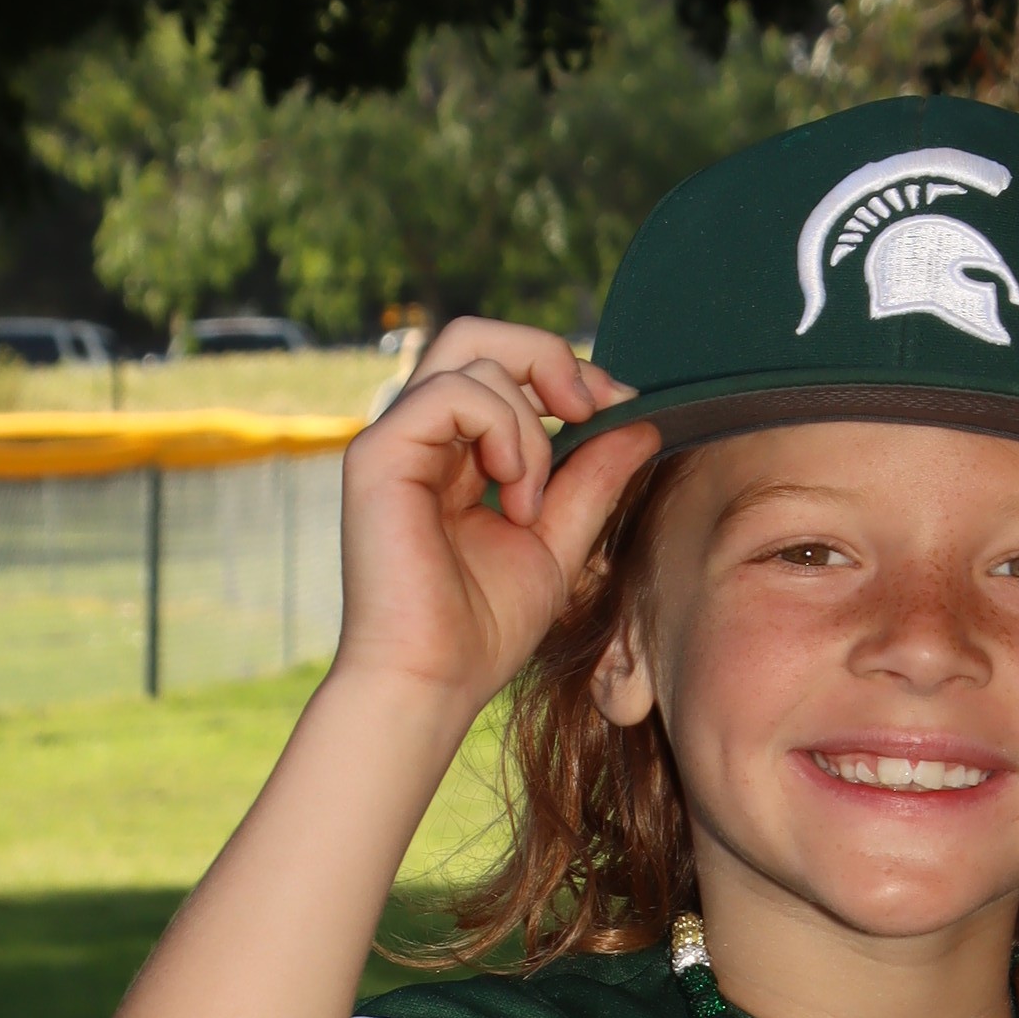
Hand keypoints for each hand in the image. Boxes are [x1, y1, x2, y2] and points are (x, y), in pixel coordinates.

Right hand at [335, 319, 658, 725]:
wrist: (434, 682)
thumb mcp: (559, 543)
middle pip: (481, 335)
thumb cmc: (484, 629)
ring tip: (532, 499)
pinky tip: (510, 493)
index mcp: (455, 450)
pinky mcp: (378, 454)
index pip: (506, 368)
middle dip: (549, 357)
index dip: (566, 371)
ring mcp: (395, 439)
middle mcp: (421, 435)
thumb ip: (592, 481)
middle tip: (591, 407)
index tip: (619, 406)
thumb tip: (640, 421)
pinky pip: (453, 392)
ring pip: (472, 354)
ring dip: (528, 421)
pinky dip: (501, 429)